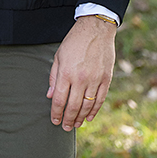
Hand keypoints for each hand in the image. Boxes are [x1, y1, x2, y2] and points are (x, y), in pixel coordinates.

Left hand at [47, 15, 115, 129]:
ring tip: (75, 124)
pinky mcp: (106, 79)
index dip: (56, 112)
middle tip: (65, 127)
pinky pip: (100, 99)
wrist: (95, 29)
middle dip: (68, 119)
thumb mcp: (59, 56)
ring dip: (80, 118)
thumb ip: (54, 77)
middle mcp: (80, 78)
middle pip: (73, 106)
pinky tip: (89, 117)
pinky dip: (94, 110)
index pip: (59, 99)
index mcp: (66, 72)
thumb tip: (50, 95)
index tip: (54, 120)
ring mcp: (95, 80)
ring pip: (87, 106)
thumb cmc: (74, 41)